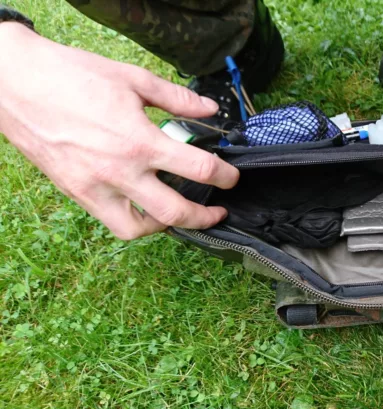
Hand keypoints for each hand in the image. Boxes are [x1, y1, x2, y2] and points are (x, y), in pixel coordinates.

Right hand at [0, 23, 238, 239]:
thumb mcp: (134, 79)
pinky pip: (112, 222)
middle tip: (217, 212)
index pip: (198, 170)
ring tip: (179, 214)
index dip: (225, 176)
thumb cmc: (72, 76)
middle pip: (175, 212)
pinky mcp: (77, 193)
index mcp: (139, 141)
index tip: (231, 177)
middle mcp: (119, 172)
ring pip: (140, 229)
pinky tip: (144, 207)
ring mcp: (95, 187)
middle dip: (205, 216)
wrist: (16, 84)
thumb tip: (209, 111)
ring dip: (166, 227)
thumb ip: (178, 99)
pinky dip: (134, 222)